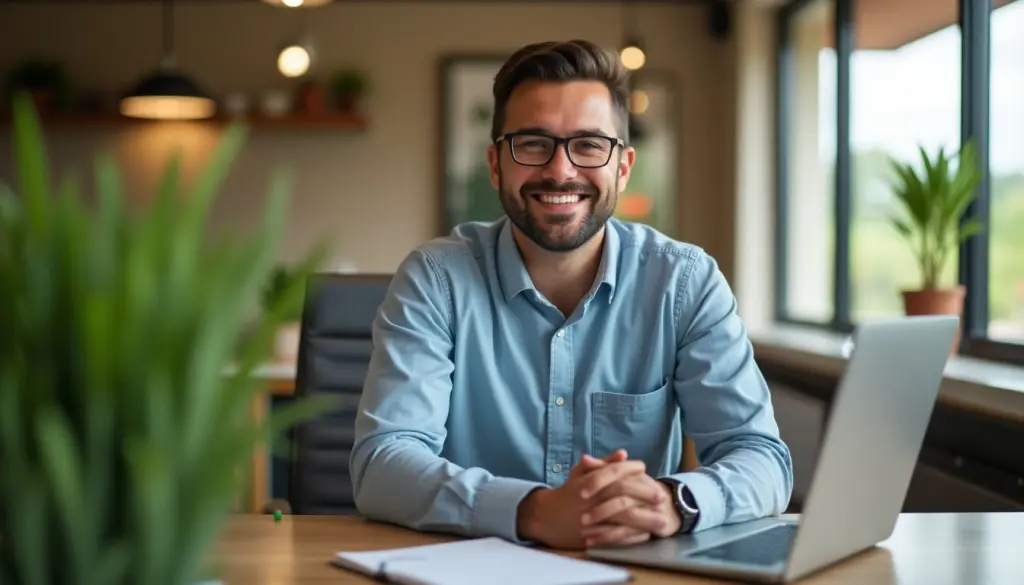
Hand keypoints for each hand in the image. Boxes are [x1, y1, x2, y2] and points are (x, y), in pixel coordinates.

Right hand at [515, 450, 655, 549]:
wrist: (547, 517)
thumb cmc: (568, 493)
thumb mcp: (580, 473)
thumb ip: (603, 464)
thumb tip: (623, 454)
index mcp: (589, 481)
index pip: (615, 472)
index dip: (632, 470)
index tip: (647, 471)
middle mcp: (591, 498)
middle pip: (623, 494)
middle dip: (645, 494)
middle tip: (662, 497)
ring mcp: (593, 518)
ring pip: (623, 517)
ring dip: (646, 519)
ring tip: (662, 521)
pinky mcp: (593, 536)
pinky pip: (618, 536)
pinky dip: (634, 536)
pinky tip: (646, 534)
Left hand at [579, 470, 681, 546]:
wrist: (660, 505)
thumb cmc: (630, 487)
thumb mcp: (614, 475)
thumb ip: (599, 467)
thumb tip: (584, 458)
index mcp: (635, 473)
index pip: (617, 472)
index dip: (599, 481)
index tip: (580, 492)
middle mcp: (646, 489)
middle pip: (623, 499)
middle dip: (601, 510)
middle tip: (581, 519)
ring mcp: (650, 510)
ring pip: (627, 518)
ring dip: (604, 528)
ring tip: (584, 533)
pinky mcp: (648, 528)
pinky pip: (629, 536)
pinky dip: (609, 539)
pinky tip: (591, 542)